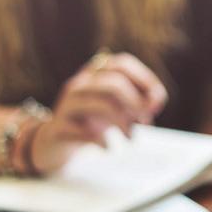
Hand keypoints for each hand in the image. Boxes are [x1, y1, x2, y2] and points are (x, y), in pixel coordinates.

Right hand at [26, 53, 167, 173]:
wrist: (53, 143)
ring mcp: (66, 105)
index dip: (145, 79)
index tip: (158, 101)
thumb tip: (155, 103)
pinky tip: (108, 148)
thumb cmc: (92, 121)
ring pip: (101, 104)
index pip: (122, 63)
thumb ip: (138, 102)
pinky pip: (84, 131)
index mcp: (95, 73)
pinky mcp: (58, 128)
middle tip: (146, 122)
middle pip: (114, 83)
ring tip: (131, 138)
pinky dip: (102, 141)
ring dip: (123, 122)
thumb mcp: (117, 108)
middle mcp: (80, 84)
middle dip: (136, 103)